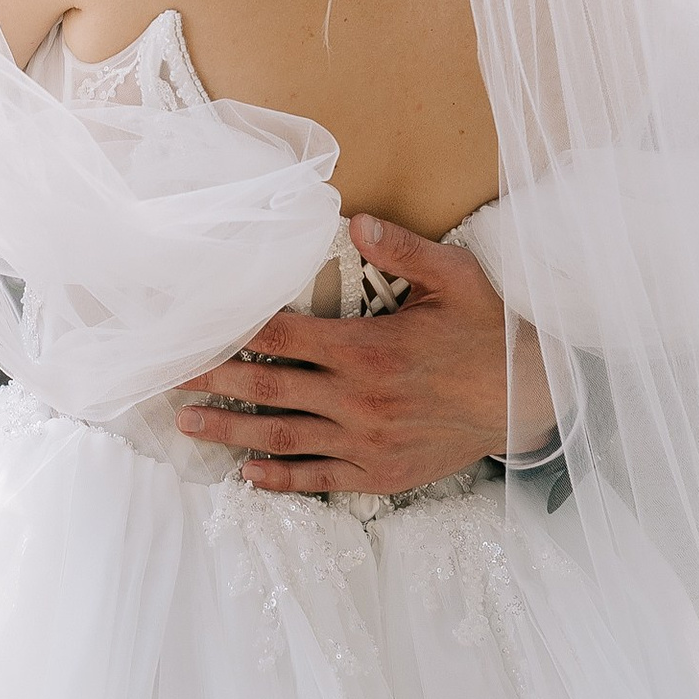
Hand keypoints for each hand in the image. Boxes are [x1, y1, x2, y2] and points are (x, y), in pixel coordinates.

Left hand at [170, 216, 553, 496]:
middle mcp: (359, 400)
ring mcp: (367, 442)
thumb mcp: (456, 279)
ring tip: (187, 425)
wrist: (530, 401)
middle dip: (213, 381)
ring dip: (231, 433)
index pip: (281, 338)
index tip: (191, 331)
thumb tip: (356, 220)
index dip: (231, 334)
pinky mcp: (380, 473)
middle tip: (167, 379)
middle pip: (268, 388)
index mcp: (367, 350)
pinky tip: (248, 474)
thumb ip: (403, 251)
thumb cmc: (489, 333)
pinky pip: (319, 478)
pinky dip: (280, 478)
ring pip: (283, 437)